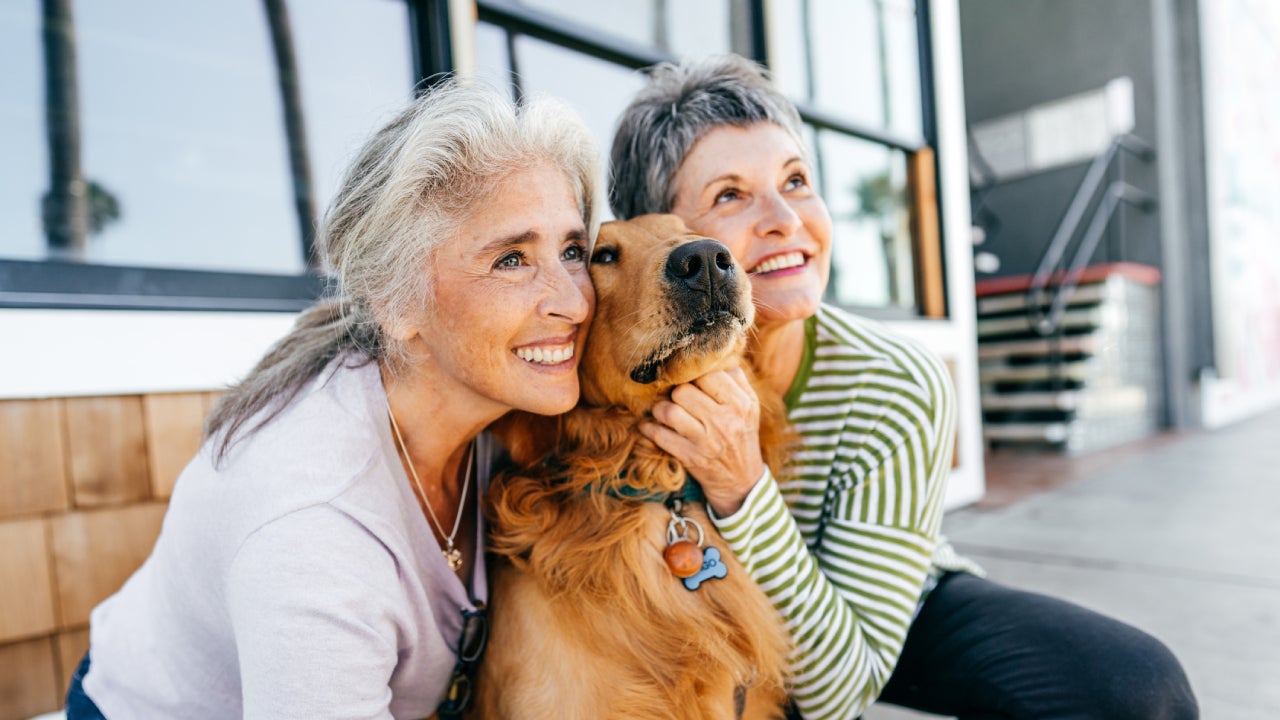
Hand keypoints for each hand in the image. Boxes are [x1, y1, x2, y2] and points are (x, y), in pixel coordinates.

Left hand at [640, 367, 763, 516]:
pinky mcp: (691, 458)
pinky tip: (647, 425)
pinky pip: (660, 436)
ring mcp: (707, 441)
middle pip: (684, 391)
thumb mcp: (750, 407)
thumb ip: (736, 379)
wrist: (742, 479)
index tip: (688, 380)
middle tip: (674, 397)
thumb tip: (714, 357)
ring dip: (659, 409)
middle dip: (675, 392)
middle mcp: (725, 421)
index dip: (693, 374)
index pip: (708, 375)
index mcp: (741, 404)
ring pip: (670, 411)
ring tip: (661, 410)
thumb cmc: (741, 434)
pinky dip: (648, 429)